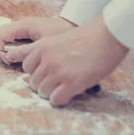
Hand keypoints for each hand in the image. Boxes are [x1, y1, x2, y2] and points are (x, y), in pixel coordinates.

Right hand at [0, 17, 75, 64]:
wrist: (76, 28)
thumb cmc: (62, 34)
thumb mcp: (43, 46)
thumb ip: (25, 51)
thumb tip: (8, 57)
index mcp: (23, 25)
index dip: (0, 49)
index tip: (10, 60)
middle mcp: (20, 25)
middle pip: (0, 36)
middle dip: (2, 50)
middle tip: (13, 62)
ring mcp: (24, 28)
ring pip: (6, 38)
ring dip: (9, 51)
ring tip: (21, 61)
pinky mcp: (28, 33)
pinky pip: (14, 40)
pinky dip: (16, 50)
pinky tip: (28, 58)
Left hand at [3, 16, 128, 106]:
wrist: (108, 35)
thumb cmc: (87, 36)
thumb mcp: (58, 39)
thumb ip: (47, 53)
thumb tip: (41, 70)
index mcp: (41, 47)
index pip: (25, 66)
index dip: (35, 71)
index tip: (44, 73)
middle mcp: (46, 60)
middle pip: (33, 82)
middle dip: (43, 84)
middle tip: (56, 83)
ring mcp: (58, 72)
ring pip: (43, 92)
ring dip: (51, 93)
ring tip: (63, 89)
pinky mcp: (72, 82)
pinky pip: (56, 99)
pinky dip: (60, 99)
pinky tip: (69, 94)